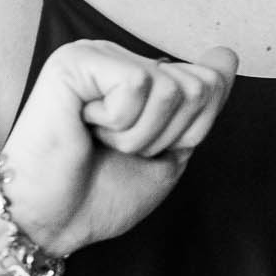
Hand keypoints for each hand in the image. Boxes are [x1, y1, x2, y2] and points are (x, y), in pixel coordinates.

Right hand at [0, 39, 235, 257]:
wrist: (49, 221)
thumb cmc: (100, 194)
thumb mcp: (171, 152)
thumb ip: (202, 106)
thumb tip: (227, 56)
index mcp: (141, 77)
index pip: (211, 85)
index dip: (189, 134)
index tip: (143, 152)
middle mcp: (121, 58)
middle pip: (199, 86)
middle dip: (168, 135)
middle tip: (119, 148)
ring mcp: (97, 54)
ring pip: (171, 88)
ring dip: (140, 135)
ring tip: (100, 140)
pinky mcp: (76, 60)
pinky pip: (136, 85)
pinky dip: (119, 123)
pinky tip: (84, 126)